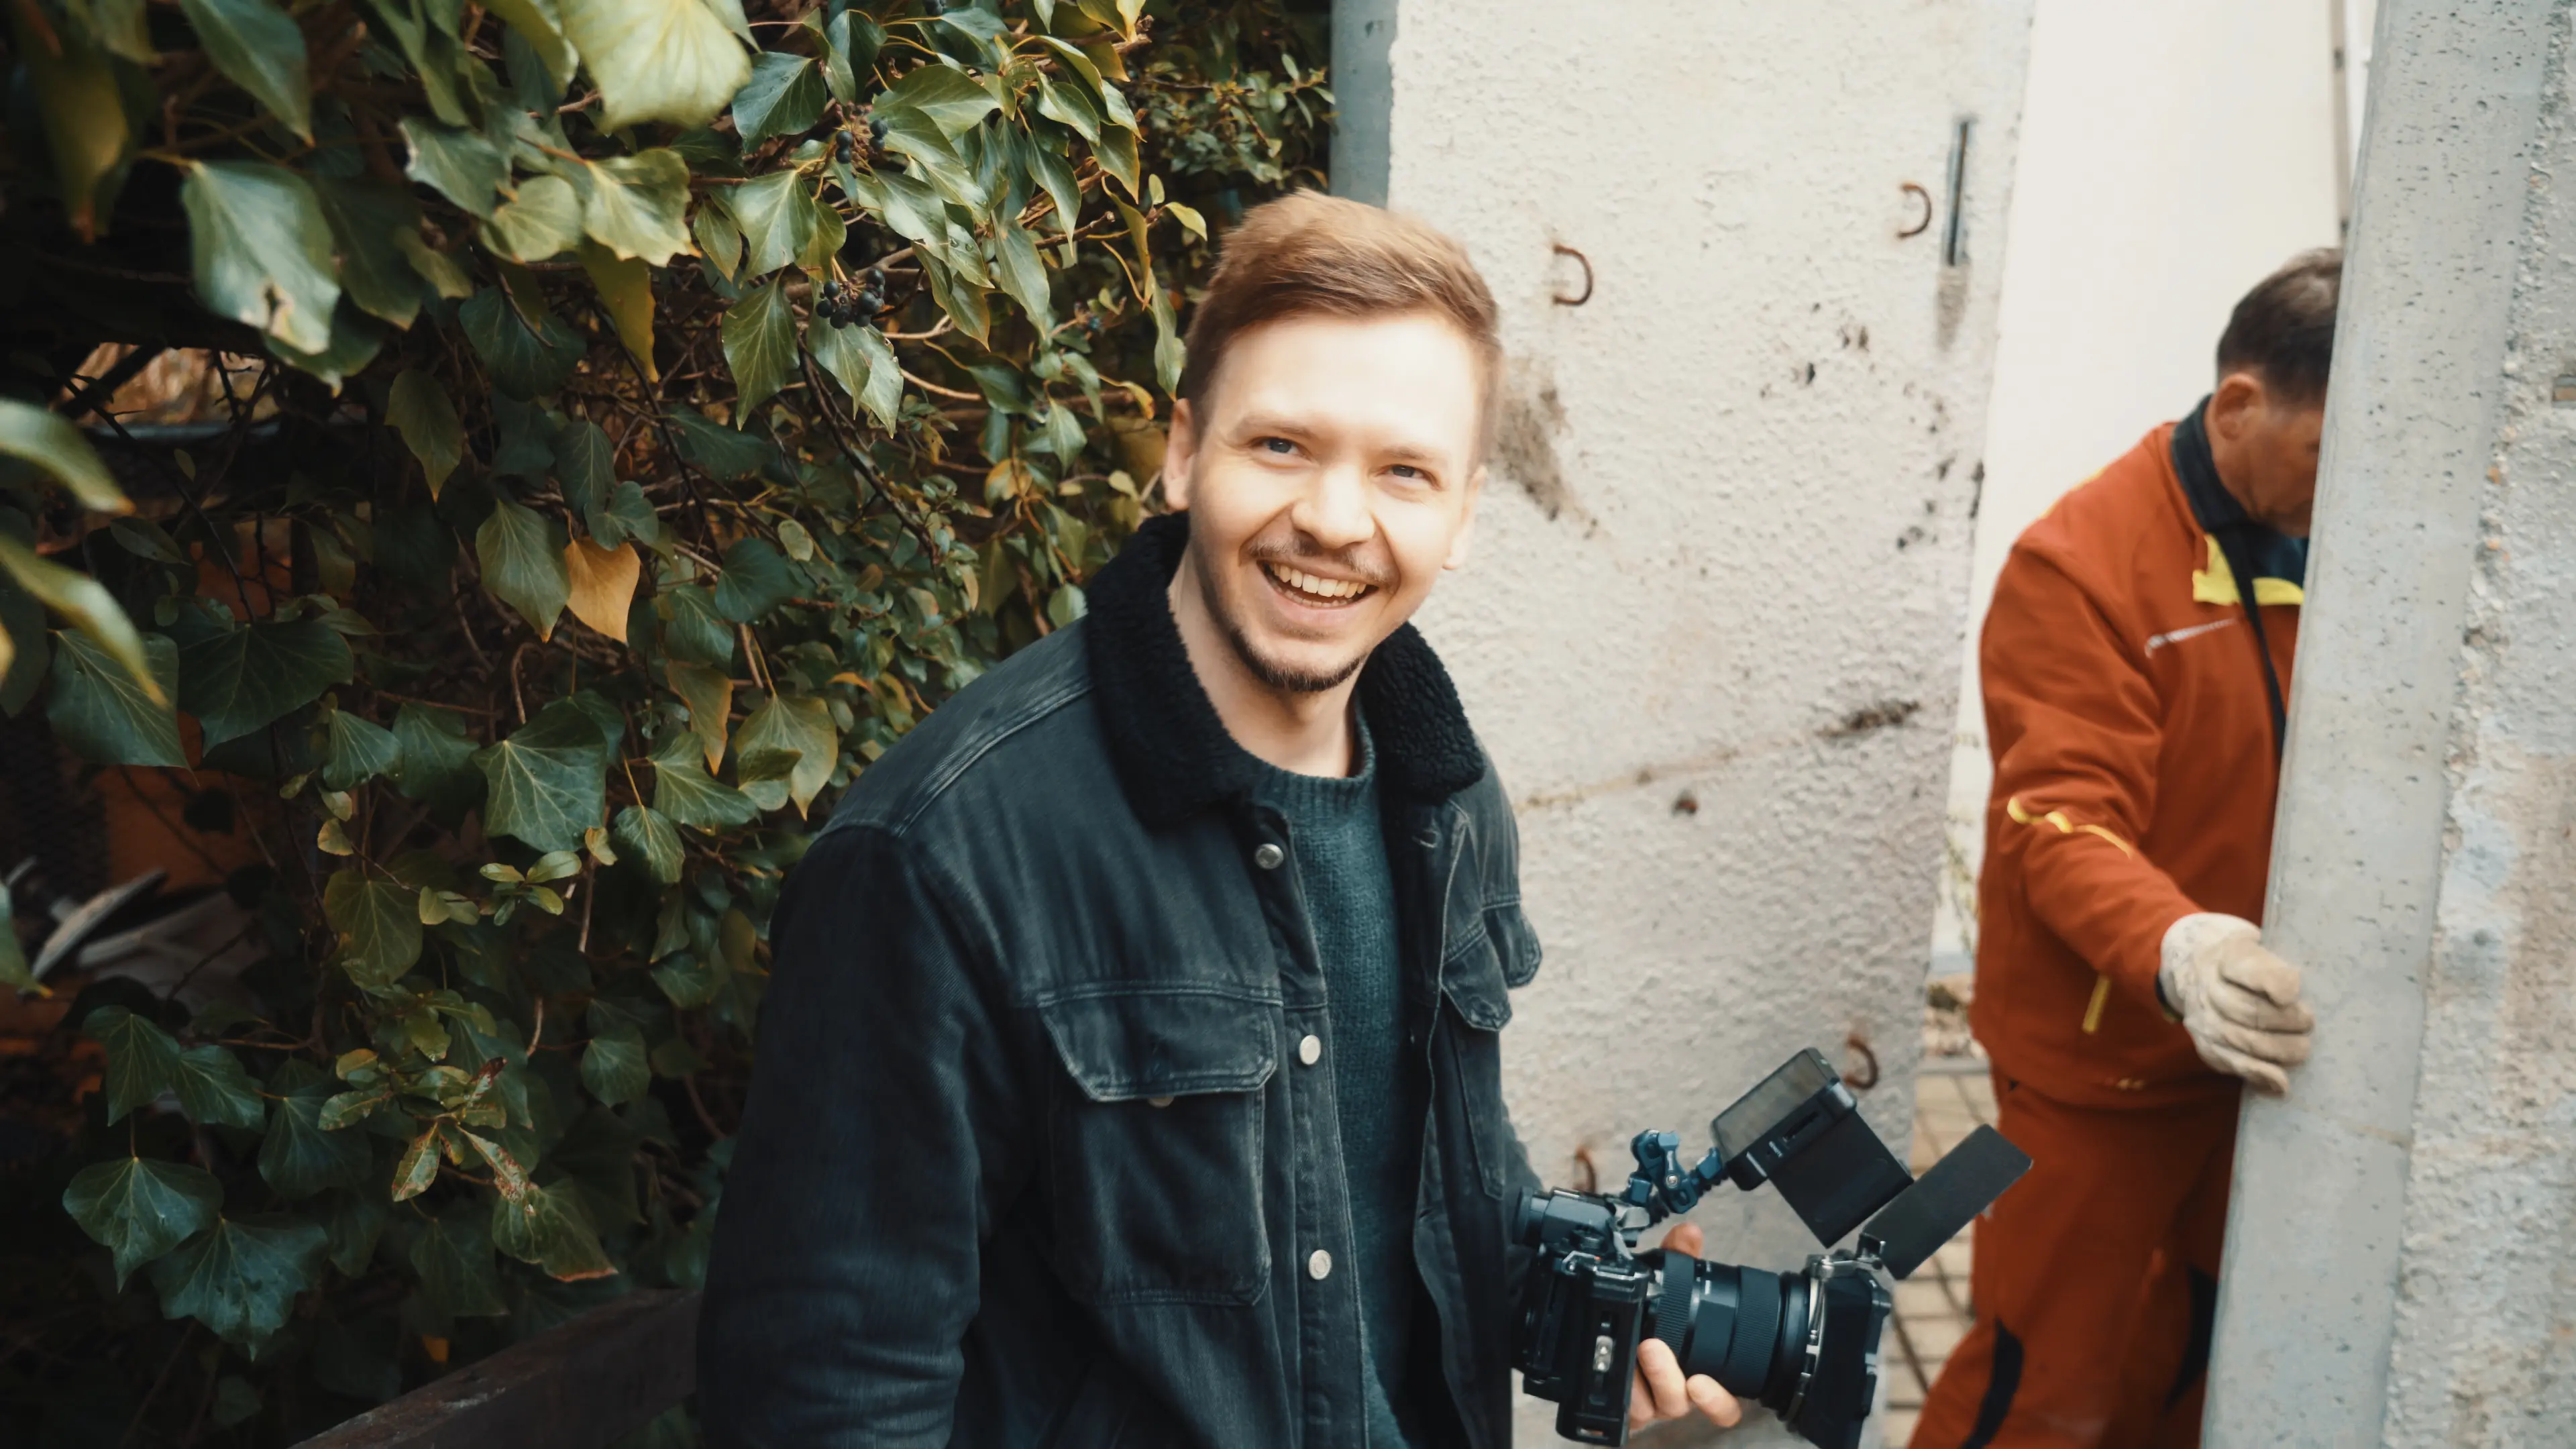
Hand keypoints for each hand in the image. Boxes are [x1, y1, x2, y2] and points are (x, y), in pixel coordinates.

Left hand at [1628, 1223, 1744, 1436]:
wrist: (1610, 1334)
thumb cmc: (1650, 1319)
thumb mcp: (1662, 1286)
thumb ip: (1676, 1259)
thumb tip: (1689, 1233)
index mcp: (1692, 1374)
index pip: (1720, 1403)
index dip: (1717, 1400)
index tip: (1701, 1380)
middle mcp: (1672, 1394)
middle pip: (1679, 1403)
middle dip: (1666, 1377)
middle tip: (1652, 1346)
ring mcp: (1644, 1401)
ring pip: (1646, 1408)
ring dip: (1640, 1380)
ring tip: (1634, 1348)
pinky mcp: (1619, 1405)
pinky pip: (1623, 1415)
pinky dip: (1622, 1399)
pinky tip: (1616, 1382)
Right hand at [2158, 913, 2315, 1095]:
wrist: (2194, 965)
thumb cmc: (2245, 958)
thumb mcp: (2261, 944)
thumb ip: (2282, 966)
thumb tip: (2304, 997)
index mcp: (2227, 954)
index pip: (2249, 968)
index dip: (2274, 982)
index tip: (2293, 993)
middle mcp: (2207, 986)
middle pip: (2248, 1010)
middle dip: (2285, 1022)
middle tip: (2308, 1023)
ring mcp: (2202, 1018)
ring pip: (2242, 1040)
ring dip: (2278, 1049)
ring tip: (2302, 1048)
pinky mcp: (2205, 1046)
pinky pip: (2233, 1064)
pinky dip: (2259, 1075)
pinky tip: (2282, 1083)